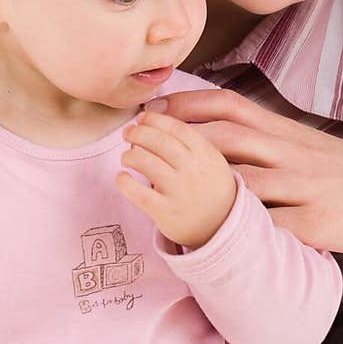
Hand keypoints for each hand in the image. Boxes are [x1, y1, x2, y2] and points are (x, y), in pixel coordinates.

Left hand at [116, 111, 236, 249]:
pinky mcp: (166, 212)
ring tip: (126, 156)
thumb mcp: (211, 160)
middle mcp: (193, 170)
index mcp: (206, 153)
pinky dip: (125, 183)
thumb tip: (155, 122)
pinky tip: (121, 178)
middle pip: (160, 142)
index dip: (156, 120)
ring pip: (147, 163)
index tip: (142, 117)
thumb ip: (190, 142)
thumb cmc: (210, 188)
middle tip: (128, 132)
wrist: (221, 227)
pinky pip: (139, 193)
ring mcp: (180, 191)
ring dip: (130, 155)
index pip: (176, 128)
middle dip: (139, 133)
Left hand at [143, 88, 342, 255]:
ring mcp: (304, 188)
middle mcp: (291, 153)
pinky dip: (243, 232)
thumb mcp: (307, 143)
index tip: (153, 110)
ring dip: (202, 188)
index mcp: (286, 131)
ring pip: (245, 182)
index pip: (231, 106)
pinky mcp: (316, 222)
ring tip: (163, 194)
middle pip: (228, 138)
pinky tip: (213, 239)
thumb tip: (219, 133)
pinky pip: (272, 227)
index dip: (188, 105)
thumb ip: (268, 137)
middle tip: (140, 146)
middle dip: (180, 140)